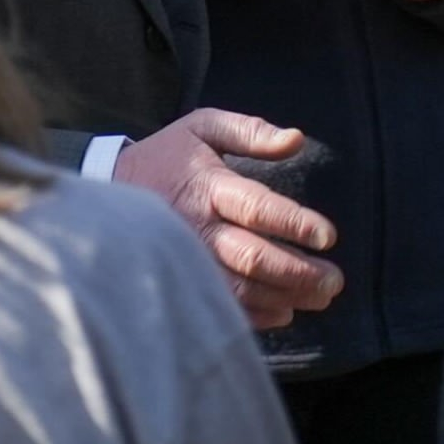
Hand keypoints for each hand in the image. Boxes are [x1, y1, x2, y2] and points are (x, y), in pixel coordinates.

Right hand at [114, 108, 341, 331]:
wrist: (109, 188)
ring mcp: (188, 260)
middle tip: (335, 280)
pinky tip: (284, 309)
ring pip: (240, 290)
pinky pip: (222, 308)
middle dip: (299, 272)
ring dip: (285, 297)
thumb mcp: (204, 127)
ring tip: (320, 296)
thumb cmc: (167, 156)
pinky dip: (257, 316)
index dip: (295, 223)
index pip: (257, 207)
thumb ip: (250, 131)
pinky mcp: (181, 281)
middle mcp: (198, 228)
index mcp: (208, 186)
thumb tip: (297, 139)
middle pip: (253, 257)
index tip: (329, 236)